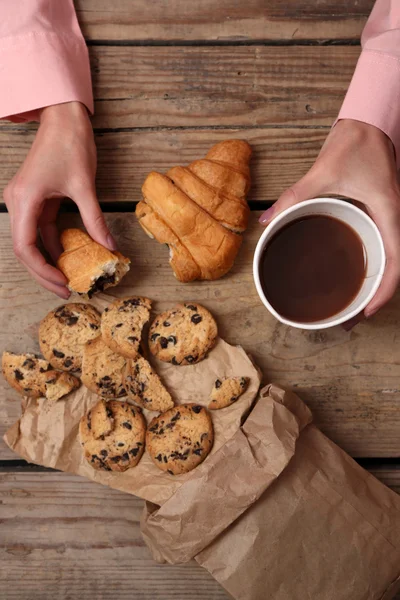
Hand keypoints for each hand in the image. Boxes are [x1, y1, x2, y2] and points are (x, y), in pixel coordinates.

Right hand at [3, 101, 115, 297]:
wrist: (64, 116)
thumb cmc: (71, 143)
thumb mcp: (84, 185)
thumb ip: (94, 219)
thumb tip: (110, 247)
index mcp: (24, 199)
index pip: (25, 247)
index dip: (42, 270)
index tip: (63, 283)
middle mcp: (18, 202)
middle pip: (25, 250)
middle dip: (44, 273)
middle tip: (66, 291)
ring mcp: (25, 202)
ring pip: (31, 242)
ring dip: (48, 262)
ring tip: (68, 280)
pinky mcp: (36, 200)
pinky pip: (41, 230)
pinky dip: (54, 246)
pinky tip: (69, 260)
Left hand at [259, 119, 399, 319]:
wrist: (370, 122)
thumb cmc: (356, 143)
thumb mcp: (323, 173)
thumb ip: (294, 197)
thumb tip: (267, 220)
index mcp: (388, 213)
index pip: (396, 262)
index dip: (384, 293)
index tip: (367, 311)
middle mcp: (394, 218)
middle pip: (395, 267)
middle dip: (378, 296)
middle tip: (354, 316)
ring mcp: (391, 216)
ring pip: (391, 258)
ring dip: (377, 282)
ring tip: (356, 303)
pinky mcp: (383, 212)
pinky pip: (384, 244)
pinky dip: (374, 263)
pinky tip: (356, 271)